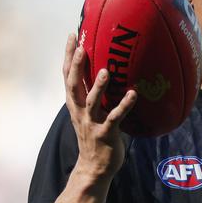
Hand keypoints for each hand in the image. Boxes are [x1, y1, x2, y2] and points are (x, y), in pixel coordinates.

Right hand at [62, 33, 136, 180]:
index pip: (68, 75)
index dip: (70, 56)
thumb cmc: (95, 135)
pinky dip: (124, 106)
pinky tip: (134, 94)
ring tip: (107, 71)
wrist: (94, 167)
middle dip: (77, 66)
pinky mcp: (105, 134)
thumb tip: (106, 70)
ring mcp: (91, 123)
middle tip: (83, 47)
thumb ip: (94, 93)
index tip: (73, 35)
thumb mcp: (90, 112)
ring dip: (99, 86)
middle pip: (74, 85)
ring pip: (93, 102)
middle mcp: (80, 111)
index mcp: (75, 103)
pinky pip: (115, 118)